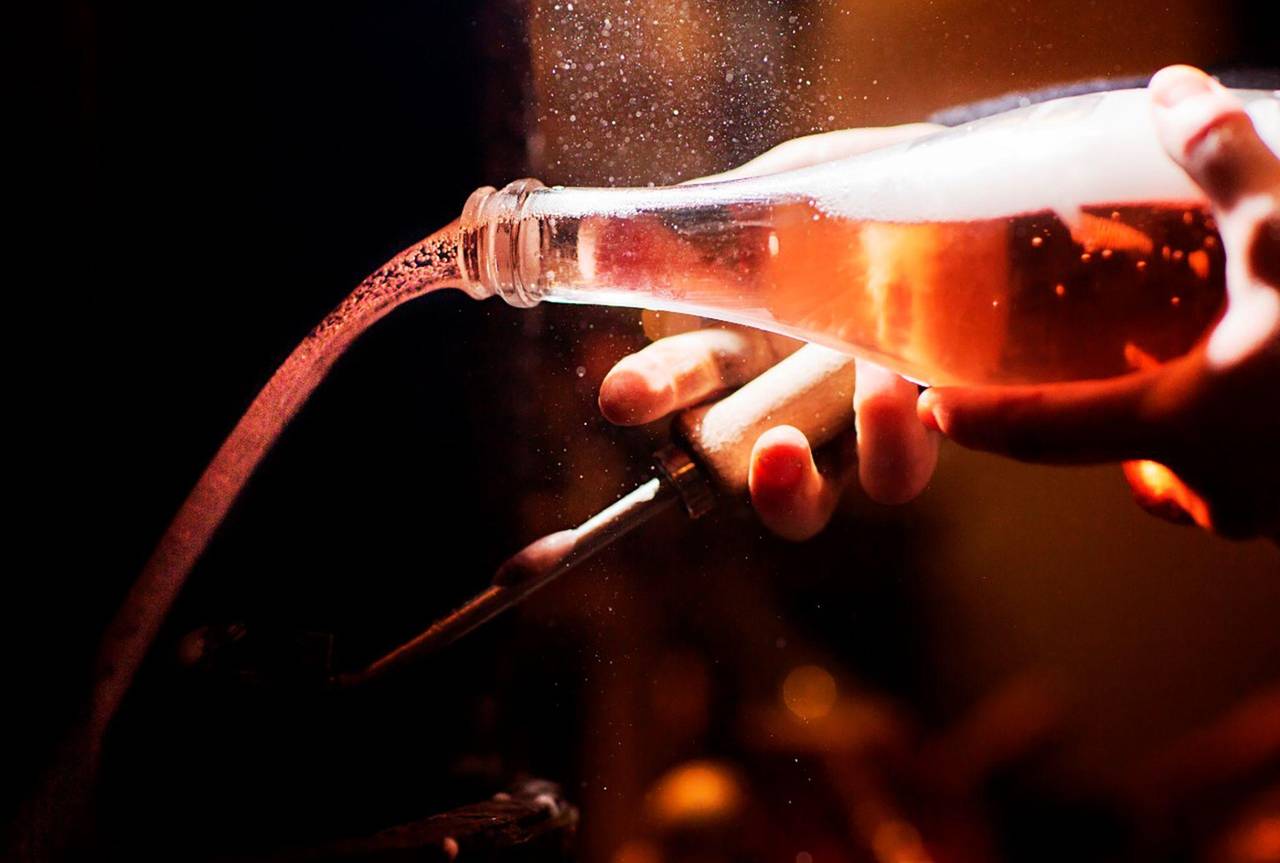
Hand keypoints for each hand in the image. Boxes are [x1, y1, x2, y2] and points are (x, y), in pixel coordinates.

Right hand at [599, 125, 942, 539]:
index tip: (624, 399)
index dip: (652, 395)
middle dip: (766, 479)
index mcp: (745, 341)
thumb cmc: (851, 186)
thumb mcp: (781, 188)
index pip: (686, 382)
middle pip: (771, 472)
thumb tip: (604, 240)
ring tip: (888, 383)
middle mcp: (802, 394)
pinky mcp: (953, 403)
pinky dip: (936, 417)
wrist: (954, 175)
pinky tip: (945, 376)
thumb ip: (708, 223)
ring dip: (877, 445)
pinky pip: (946, 435)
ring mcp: (882, 408)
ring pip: (874, 480)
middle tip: (776, 451)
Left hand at [918, 66, 1279, 539]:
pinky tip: (1259, 391)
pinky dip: (1236, 440)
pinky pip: (1252, 477)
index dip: (985, 422)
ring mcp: (1275, 512)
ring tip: (1178, 375)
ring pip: (1192, 472)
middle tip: (1080, 376)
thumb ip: (1227, 161)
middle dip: (1096, 419)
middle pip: (1122, 456)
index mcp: (1182, 428)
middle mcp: (1218, 490)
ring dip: (1172, 431)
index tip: (938, 411)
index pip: (1045, 434)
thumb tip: (1171, 90)